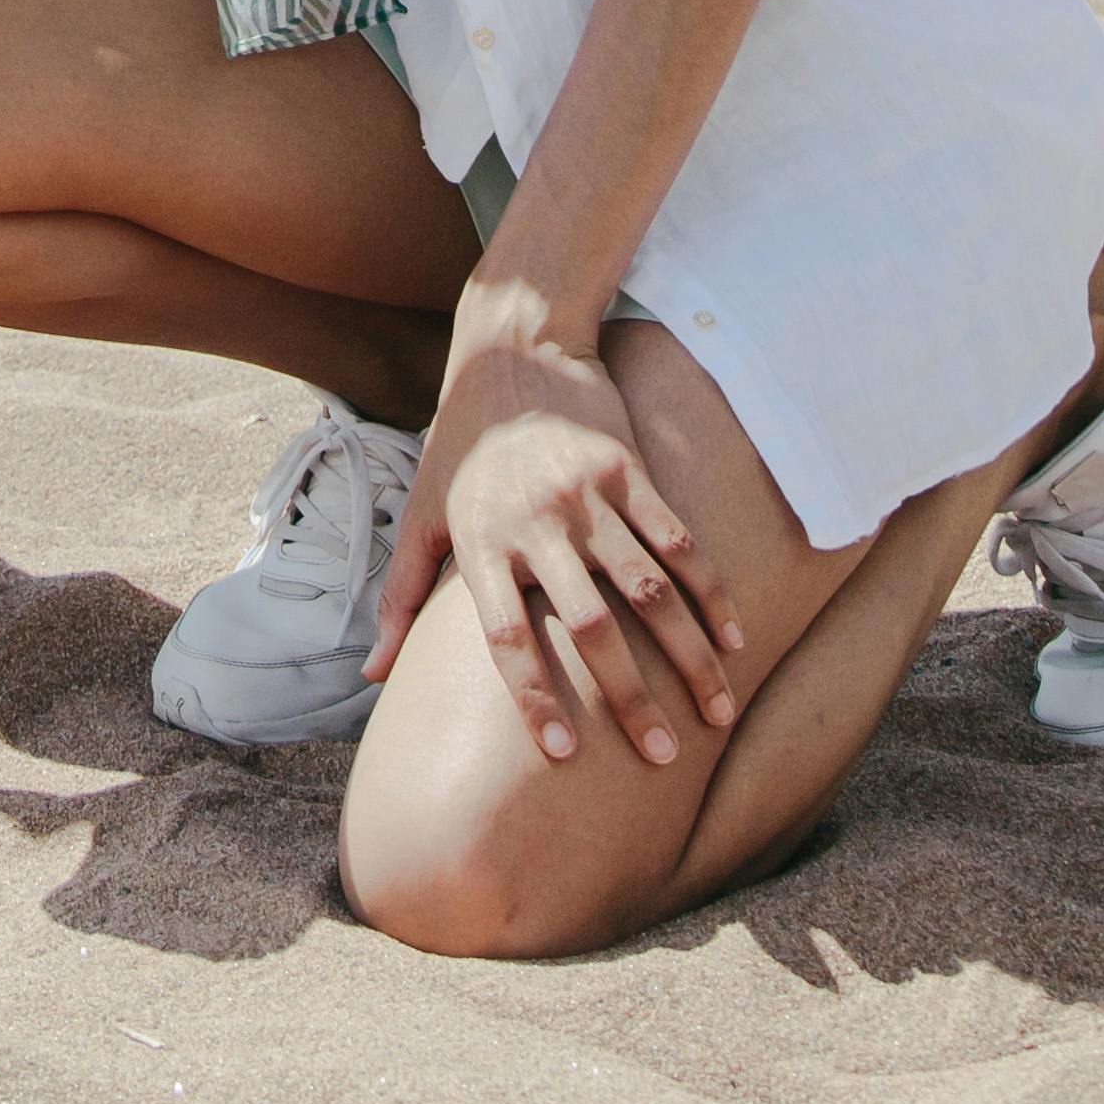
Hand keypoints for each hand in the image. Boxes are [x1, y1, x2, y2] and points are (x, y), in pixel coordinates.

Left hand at [368, 315, 741, 766]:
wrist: (512, 346)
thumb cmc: (461, 443)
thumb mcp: (423, 514)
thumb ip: (401, 597)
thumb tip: (370, 676)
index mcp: (482, 542)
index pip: (506, 637)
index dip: (534, 695)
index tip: (564, 754)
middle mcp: (536, 523)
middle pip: (591, 624)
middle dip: (631, 696)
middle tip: (661, 757)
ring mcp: (587, 496)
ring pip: (649, 589)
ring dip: (688, 655)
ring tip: (716, 713)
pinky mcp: (628, 469)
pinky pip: (678, 540)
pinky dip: (710, 592)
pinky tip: (733, 639)